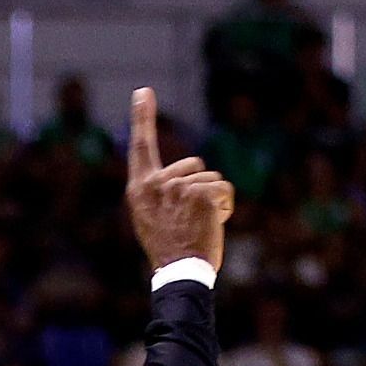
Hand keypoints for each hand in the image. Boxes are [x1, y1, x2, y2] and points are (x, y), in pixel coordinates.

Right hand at [126, 86, 234, 275]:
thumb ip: (160, 191)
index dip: (142, 118)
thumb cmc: (168, 250)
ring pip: (211, 179)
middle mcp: (156, 184)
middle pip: (192, 164)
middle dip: (200, 186)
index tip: (143, 91)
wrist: (178, 274)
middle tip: (189, 220)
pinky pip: (224, 190)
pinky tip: (213, 225)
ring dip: (213, 201)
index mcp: (139, 189)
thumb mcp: (152, 218)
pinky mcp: (200, 194)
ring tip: (199, 227)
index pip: (141, 147)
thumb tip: (186, 172)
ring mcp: (179, 187)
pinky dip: (225, 208)